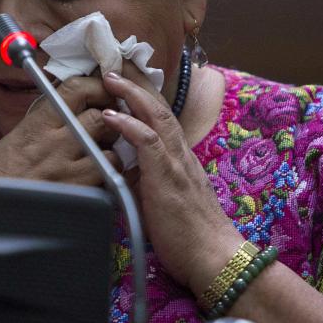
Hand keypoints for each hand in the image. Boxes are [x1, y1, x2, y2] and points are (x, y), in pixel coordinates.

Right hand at [0, 75, 123, 184]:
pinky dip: (107, 176)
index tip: (103, 92)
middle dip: (108, 121)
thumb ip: (48, 118)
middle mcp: (55, 142)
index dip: (97, 87)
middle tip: (105, 128)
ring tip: (101, 156)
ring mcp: (68, 169)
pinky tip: (97, 178)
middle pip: (100, 117)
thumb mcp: (20, 134)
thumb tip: (77, 102)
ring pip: (111, 149)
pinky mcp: (78, 192)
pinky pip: (107, 177)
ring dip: (110, 151)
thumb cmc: (2, 172)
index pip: (77, 89)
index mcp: (39, 122)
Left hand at [100, 64, 241, 291]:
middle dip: (136, 83)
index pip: (161, 118)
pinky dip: (128, 124)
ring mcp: (176, 162)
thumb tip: (123, 171)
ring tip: (109, 77)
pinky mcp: (168, 176)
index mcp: (180, 158)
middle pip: (159, 107)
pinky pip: (148, 141)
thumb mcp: (164, 199)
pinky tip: (111, 114)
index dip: (143, 97)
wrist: (214, 258)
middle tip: (114, 64)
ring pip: (155, 116)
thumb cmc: (189, 236)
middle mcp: (180, 153)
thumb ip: (147, 180)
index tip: (125, 80)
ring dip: (130, 93)